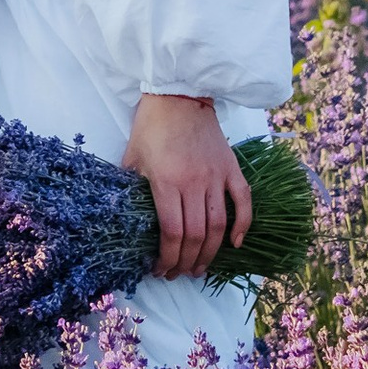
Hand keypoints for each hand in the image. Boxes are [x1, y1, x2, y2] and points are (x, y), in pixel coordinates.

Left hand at [125, 93, 250, 280]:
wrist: (179, 94)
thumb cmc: (152, 125)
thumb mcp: (133, 157)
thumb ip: (130, 187)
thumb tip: (125, 216)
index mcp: (166, 182)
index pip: (172, 233)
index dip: (168, 258)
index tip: (160, 270)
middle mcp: (194, 183)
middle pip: (196, 235)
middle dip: (187, 262)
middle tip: (180, 274)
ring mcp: (216, 176)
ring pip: (219, 226)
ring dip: (211, 252)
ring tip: (201, 268)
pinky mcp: (232, 168)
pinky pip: (243, 202)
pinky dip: (243, 225)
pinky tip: (236, 244)